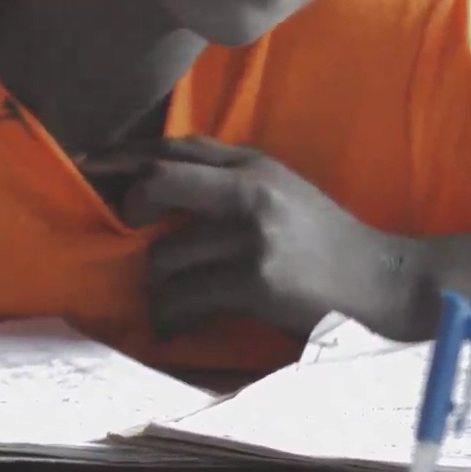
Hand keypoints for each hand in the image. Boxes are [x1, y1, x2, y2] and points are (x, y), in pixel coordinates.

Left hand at [81, 137, 428, 340]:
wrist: (385, 283)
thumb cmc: (326, 241)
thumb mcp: (281, 191)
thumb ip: (228, 180)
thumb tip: (152, 182)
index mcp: (255, 165)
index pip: (175, 148)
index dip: (125, 156)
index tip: (85, 165)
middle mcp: (252, 191)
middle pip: (159, 182)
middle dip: (132, 209)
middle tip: (131, 236)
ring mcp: (253, 235)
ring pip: (165, 255)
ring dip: (157, 285)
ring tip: (169, 301)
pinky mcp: (256, 281)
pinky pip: (184, 298)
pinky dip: (171, 316)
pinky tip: (176, 324)